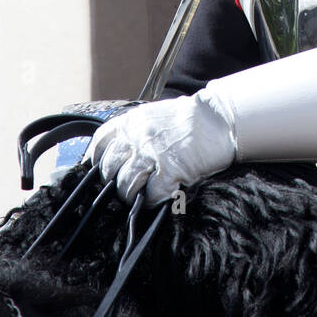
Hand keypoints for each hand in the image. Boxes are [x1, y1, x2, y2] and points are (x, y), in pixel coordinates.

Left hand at [87, 93, 236, 205]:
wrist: (220, 118)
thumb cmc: (191, 118)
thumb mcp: (156, 115)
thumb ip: (137, 131)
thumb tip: (123, 153)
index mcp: (132, 121)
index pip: (101, 142)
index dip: (96, 159)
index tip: (99, 169)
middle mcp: (137, 137)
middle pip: (109, 168)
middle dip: (113, 182)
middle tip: (123, 188)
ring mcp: (152, 154)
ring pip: (125, 185)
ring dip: (131, 196)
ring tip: (140, 197)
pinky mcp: (170, 170)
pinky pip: (150, 195)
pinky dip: (151, 201)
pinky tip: (158, 198)